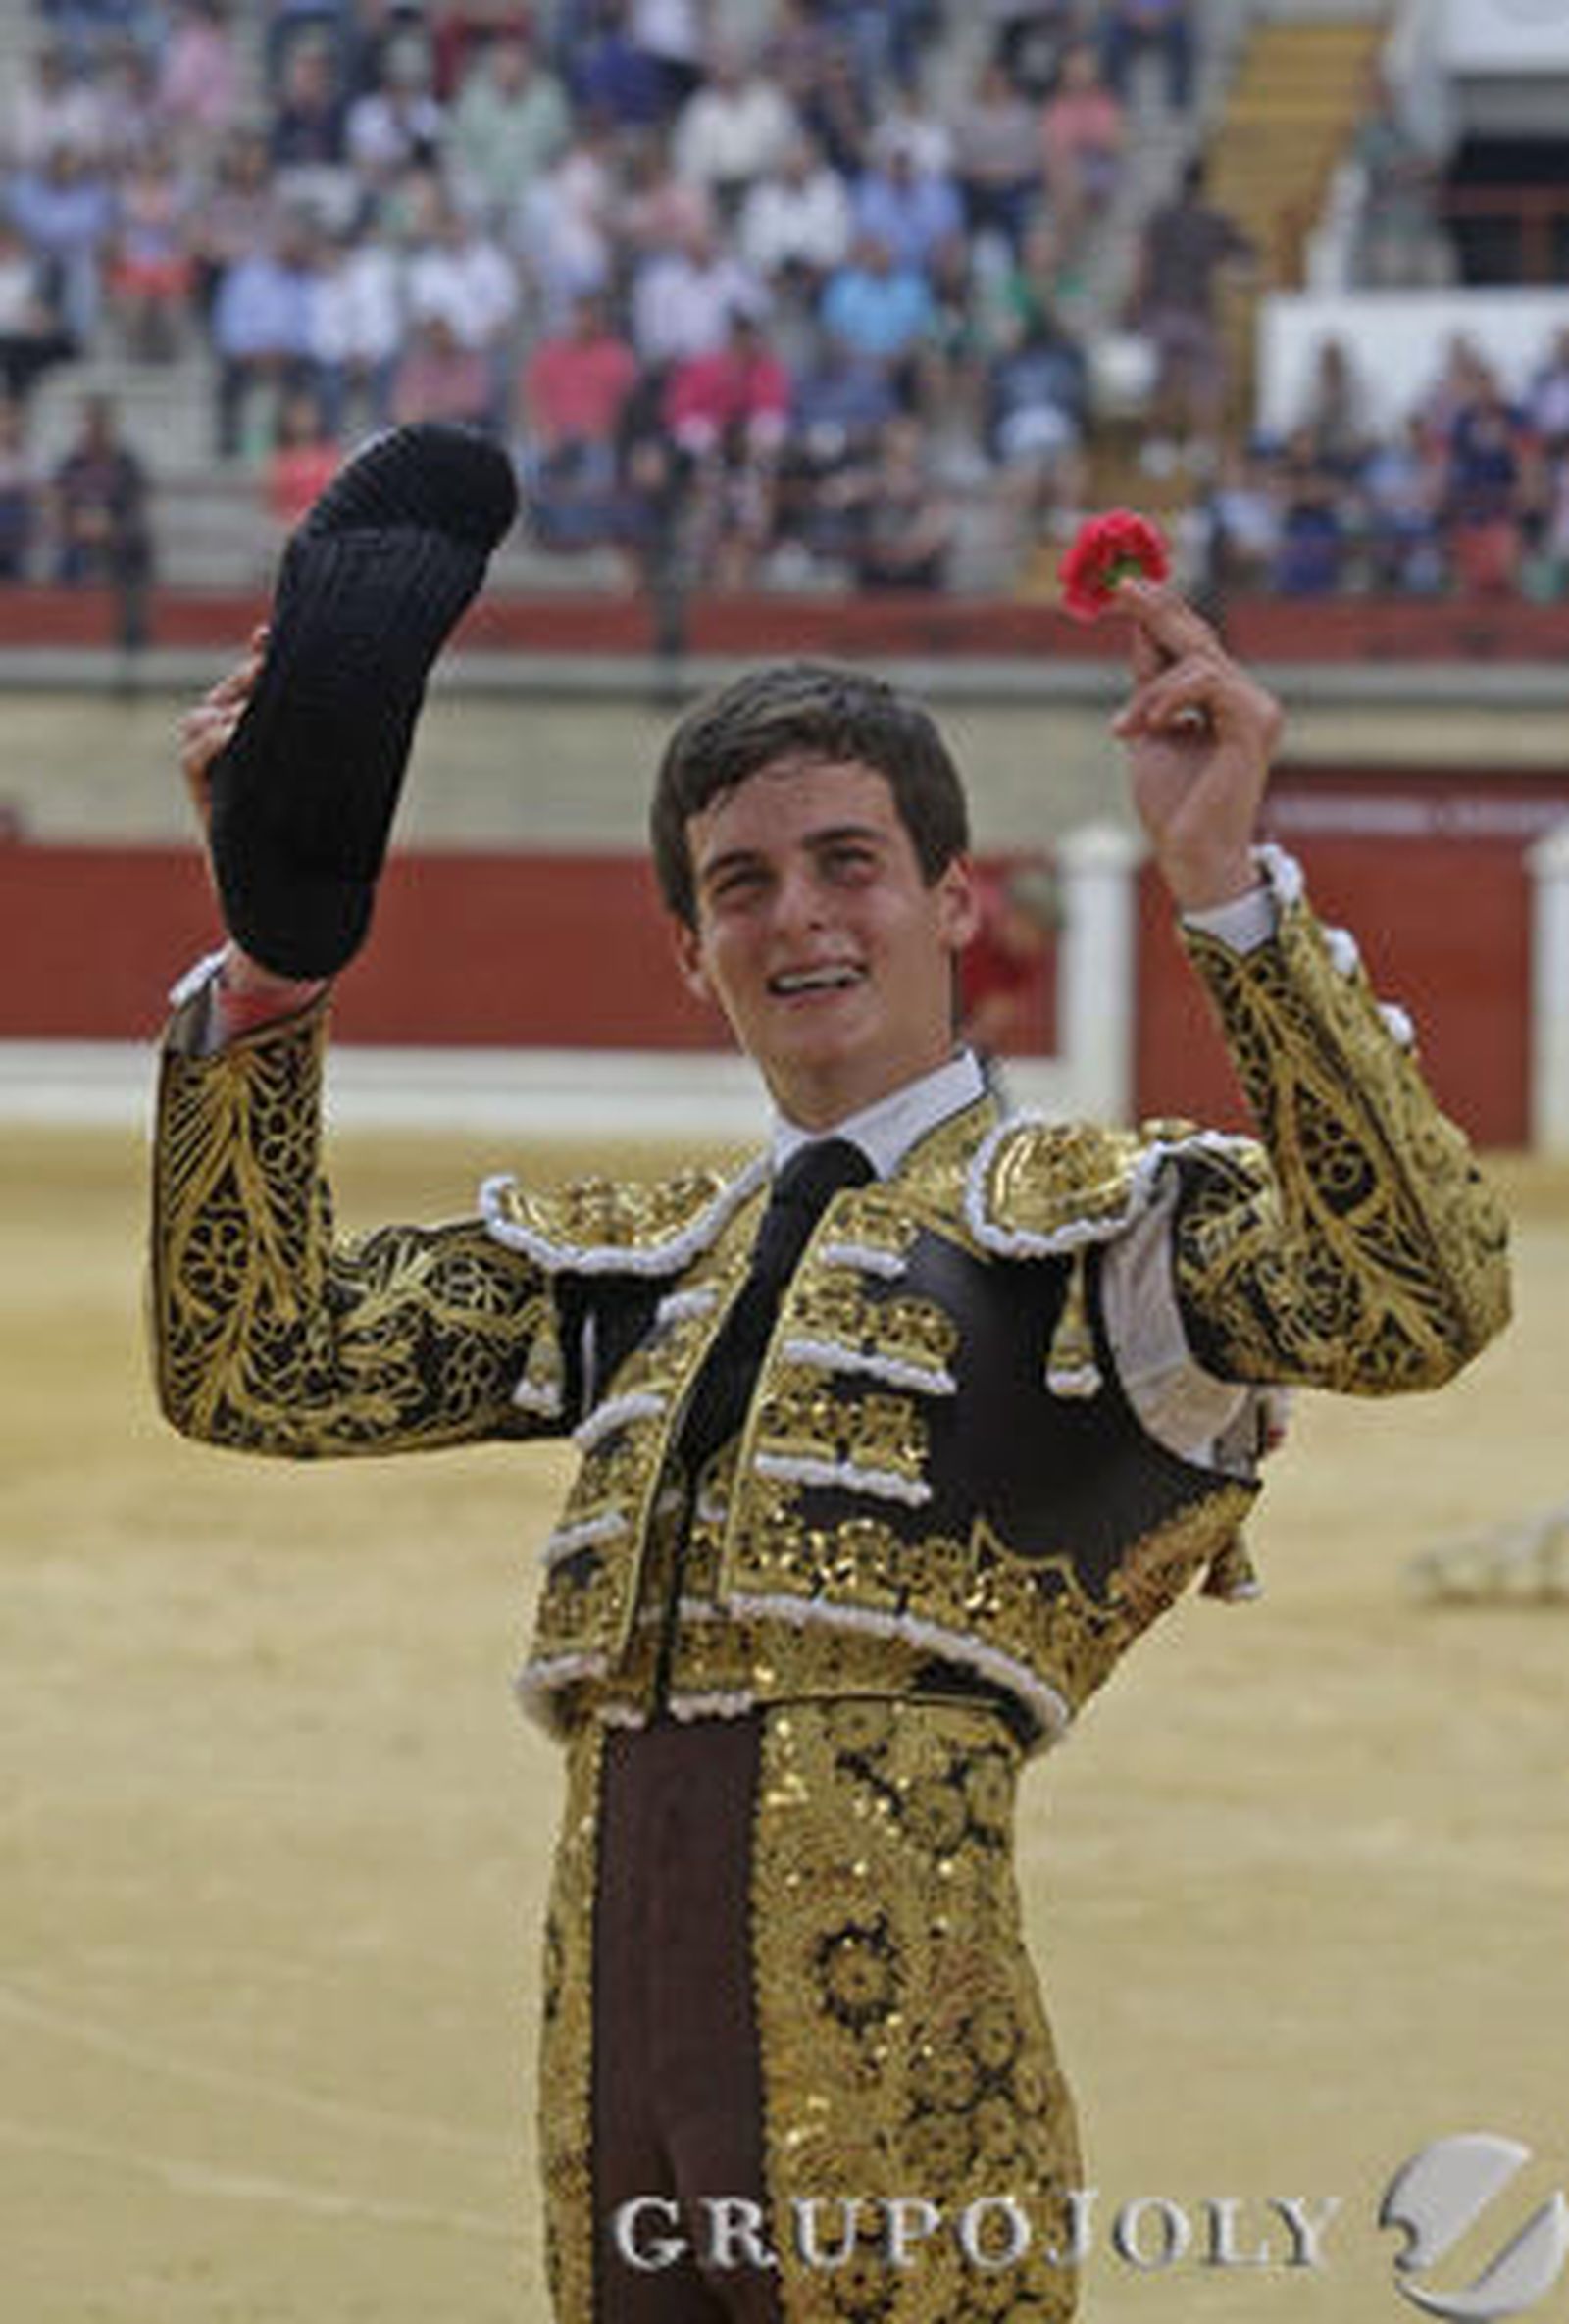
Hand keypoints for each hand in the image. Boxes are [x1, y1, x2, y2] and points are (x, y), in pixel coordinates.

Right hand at [177, 626, 320, 1003]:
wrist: (300, 902)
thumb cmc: (328, 839)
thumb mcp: (345, 780)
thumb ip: (352, 737)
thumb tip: (403, 688)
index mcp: (264, 739)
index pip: (253, 685)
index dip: (262, 656)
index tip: (274, 634)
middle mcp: (234, 752)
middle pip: (227, 694)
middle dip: (250, 675)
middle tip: (274, 662)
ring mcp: (218, 774)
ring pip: (204, 718)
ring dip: (232, 705)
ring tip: (263, 705)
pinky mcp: (209, 798)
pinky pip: (196, 756)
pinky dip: (215, 739)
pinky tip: (238, 733)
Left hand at [1110, 579, 1281, 911]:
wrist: (1190, 854)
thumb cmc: (1173, 805)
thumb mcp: (1150, 731)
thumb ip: (1150, 687)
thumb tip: (1139, 632)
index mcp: (1225, 702)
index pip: (1193, 646)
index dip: (1161, 614)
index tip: (1124, 587)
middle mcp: (1248, 700)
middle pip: (1201, 639)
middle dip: (1158, 611)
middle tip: (1122, 587)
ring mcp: (1257, 711)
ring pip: (1199, 661)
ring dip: (1152, 691)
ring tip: (1126, 728)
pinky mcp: (1254, 725)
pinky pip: (1207, 683)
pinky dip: (1169, 699)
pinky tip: (1146, 725)